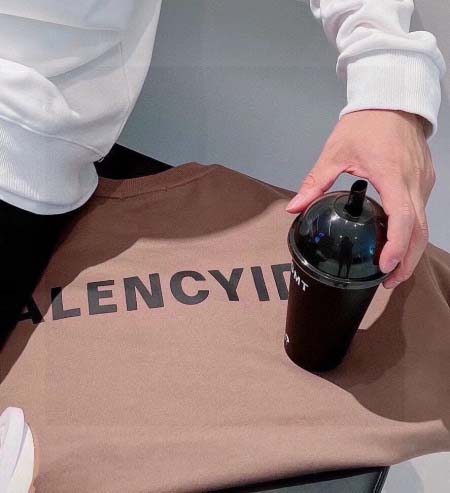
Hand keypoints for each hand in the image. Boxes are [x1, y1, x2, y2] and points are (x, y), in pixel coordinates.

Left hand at [285, 109, 434, 288]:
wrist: (392, 99)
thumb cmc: (365, 124)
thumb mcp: (335, 153)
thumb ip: (315, 183)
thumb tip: (293, 209)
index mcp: (392, 176)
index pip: (403, 218)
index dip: (396, 246)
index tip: (384, 267)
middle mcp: (414, 182)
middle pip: (419, 230)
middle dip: (406, 260)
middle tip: (388, 282)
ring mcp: (424, 181)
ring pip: (424, 224)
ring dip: (411, 249)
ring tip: (393, 270)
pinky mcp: (426, 179)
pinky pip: (422, 211)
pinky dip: (413, 232)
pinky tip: (397, 243)